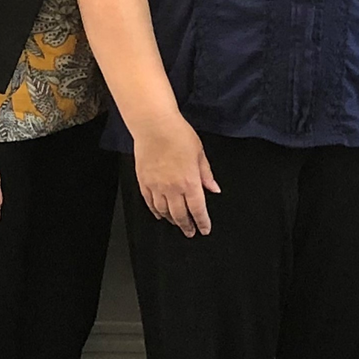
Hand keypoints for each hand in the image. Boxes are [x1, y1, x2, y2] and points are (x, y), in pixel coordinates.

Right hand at [135, 116, 219, 235]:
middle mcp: (172, 188)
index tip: (204, 229)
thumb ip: (206, 174)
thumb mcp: (200, 153)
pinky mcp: (144, 182)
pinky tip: (159, 215)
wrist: (154, 126)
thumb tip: (214, 189)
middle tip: (190, 232)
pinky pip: (150, 203)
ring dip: (172, 220)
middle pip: (180, 215)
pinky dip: (155, 211)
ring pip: (164, 212)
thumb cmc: (179, 135)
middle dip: (187, 226)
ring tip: (177, 224)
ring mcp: (156, 186)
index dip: (202, 222)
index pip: (197, 209)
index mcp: (190, 181)